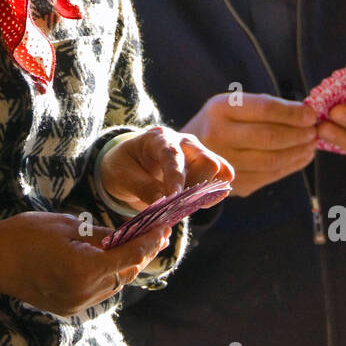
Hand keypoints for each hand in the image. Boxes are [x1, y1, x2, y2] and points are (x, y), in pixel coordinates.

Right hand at [0, 210, 172, 315]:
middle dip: (144, 253)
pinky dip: (110, 275)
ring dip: (128, 265)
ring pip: (115, 285)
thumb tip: (129, 235)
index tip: (164, 227)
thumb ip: (102, 234)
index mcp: (85, 269)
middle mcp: (84, 293)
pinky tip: (113, 259)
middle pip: (127, 274)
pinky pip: (100, 291)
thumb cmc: (24, 235)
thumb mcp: (67, 225)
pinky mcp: (69, 308)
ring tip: (139, 243)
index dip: (150, 241)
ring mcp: (76, 304)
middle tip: (158, 233)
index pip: (130, 256)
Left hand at [97, 123, 233, 210]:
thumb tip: (166, 203)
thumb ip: (144, 188)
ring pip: (218, 171)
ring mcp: (198, 153)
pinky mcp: (206, 166)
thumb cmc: (125, 166)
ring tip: (185, 206)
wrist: (130, 163)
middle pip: (206, 161)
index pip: (172, 155)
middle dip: (196, 187)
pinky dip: (214, 193)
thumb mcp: (123, 176)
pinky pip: (222, 177)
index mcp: (158, 139)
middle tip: (176, 206)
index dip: (175, 177)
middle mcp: (184, 142)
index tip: (174, 198)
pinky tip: (200, 203)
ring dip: (206, 193)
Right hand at [182, 93, 316, 196]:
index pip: (264, 109)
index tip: (312, 114)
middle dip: (299, 134)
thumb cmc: (221, 123)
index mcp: (220, 109)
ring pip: (272, 160)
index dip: (293, 113)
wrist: (186, 155)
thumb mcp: (232, 106)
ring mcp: (223, 163)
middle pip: (270, 137)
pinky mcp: (232, 184)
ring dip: (299, 152)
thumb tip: (307, 114)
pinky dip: (291, 166)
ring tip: (312, 144)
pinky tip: (301, 157)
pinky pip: (269, 176)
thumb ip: (265, 107)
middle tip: (315, 131)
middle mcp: (218, 135)